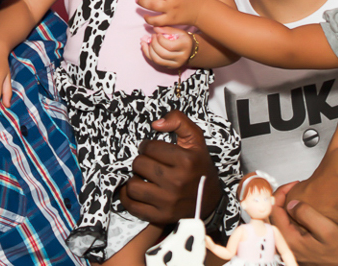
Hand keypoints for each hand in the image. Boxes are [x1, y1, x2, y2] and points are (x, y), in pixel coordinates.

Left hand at [119, 110, 221, 224]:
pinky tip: (135, 190)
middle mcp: (177, 181)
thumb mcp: (196, 139)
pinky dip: (128, 197)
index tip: (151, 149)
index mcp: (186, 161)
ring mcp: (168, 201)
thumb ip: (179, 121)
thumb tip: (155, 124)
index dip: (148, 146)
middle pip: (139, 164)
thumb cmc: (199, 166)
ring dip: (134, 178)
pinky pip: (132, 206)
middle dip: (141, 160)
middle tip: (147, 163)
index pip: (150, 147)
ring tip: (142, 176)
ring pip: (133, 185)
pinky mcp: (160, 216)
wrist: (209, 199)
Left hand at [141, 27, 191, 68]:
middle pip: (163, 54)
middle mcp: (182, 57)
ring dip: (149, 50)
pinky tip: (145, 47)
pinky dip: (148, 54)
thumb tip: (155, 28)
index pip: (169, 46)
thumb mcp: (179, 31)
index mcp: (185, 46)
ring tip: (146, 41)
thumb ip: (167, 29)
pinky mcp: (170, 67)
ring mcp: (176, 64)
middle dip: (153, 44)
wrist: (191, 50)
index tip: (157, 33)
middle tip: (152, 36)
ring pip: (158, 60)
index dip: (160, 39)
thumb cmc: (183, 39)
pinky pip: (156, 63)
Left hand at [271, 184, 337, 265]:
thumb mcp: (327, 229)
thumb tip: (291, 203)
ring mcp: (290, 246)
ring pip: (278, 220)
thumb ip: (307, 214)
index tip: (293, 184)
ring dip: (285, 205)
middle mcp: (286, 245)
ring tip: (298, 195)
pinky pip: (285, 226)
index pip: (274, 210)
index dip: (281, 193)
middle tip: (293, 188)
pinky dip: (289, 214)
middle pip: (273, 215)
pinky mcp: (295, 246)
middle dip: (281, 198)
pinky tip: (301, 208)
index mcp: (290, 240)